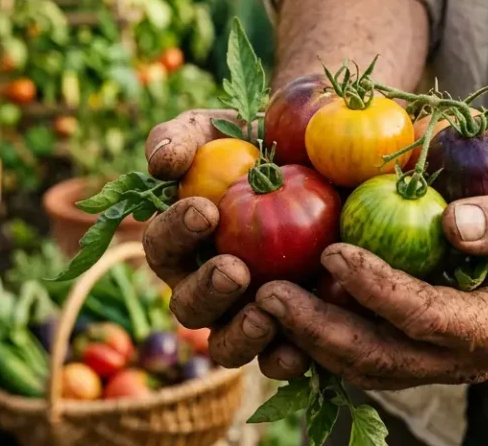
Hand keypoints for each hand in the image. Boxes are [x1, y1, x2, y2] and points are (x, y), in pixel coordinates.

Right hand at [141, 110, 309, 376]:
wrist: (326, 155)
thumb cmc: (259, 140)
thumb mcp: (219, 128)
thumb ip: (181, 138)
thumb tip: (161, 164)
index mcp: (182, 244)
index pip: (163, 245)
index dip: (177, 232)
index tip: (207, 211)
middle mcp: (208, 287)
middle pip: (190, 307)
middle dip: (208, 291)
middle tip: (234, 269)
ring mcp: (249, 315)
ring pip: (227, 345)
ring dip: (240, 334)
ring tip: (264, 312)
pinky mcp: (293, 333)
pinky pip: (281, 360)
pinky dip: (286, 358)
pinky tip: (302, 347)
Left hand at [254, 185, 487, 389]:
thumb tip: (454, 222)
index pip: (425, 317)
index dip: (377, 289)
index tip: (334, 251)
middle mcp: (462, 360)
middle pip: (379, 357)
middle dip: (318, 329)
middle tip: (269, 292)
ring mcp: (436, 363)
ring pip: (362, 365)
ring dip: (309, 339)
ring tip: (262, 300)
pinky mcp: (415, 352)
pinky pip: (360, 353)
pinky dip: (320, 335)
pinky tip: (284, 302)